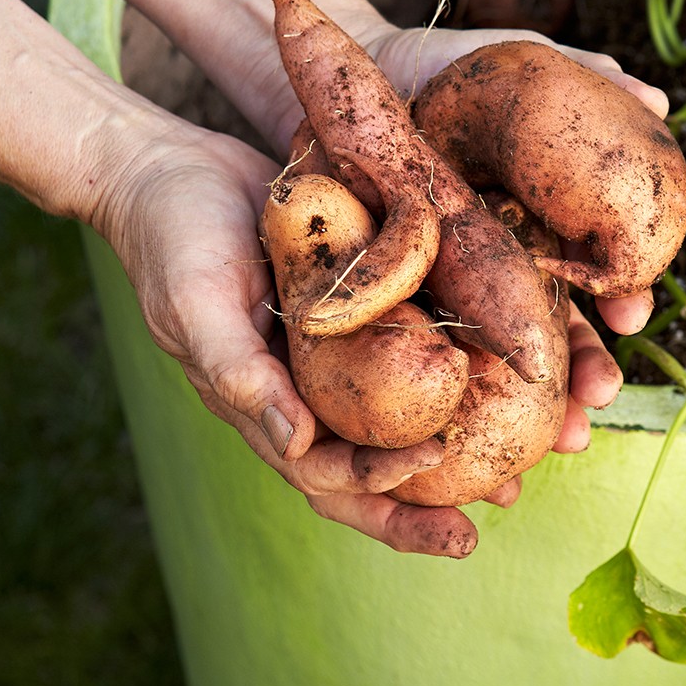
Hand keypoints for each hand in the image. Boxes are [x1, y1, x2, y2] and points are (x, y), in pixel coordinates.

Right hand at [93, 115, 493, 557]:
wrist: (171, 167)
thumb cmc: (172, 239)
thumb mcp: (196, 304)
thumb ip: (237, 372)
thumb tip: (293, 444)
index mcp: (265, 406)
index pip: (325, 473)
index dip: (379, 486)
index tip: (434, 465)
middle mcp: (306, 391)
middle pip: (368, 469)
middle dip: (423, 507)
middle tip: (489, 518)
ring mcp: (333, 354)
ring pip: (397, 420)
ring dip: (452, 450)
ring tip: (514, 470)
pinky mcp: (357, 306)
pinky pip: (408, 351)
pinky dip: (451, 372)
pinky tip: (501, 372)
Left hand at [366, 19, 667, 439]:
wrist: (341, 70)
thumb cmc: (431, 64)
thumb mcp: (506, 61)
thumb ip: (579, 73)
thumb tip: (656, 98)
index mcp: (538, 216)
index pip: (592, 270)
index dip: (618, 295)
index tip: (633, 315)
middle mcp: (501, 258)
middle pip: (555, 326)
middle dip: (585, 368)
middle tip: (599, 398)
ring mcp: (451, 281)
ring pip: (499, 356)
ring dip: (537, 406)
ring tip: (560, 438)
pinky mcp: (398, 296)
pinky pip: (425, 358)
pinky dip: (452, 408)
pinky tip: (484, 463)